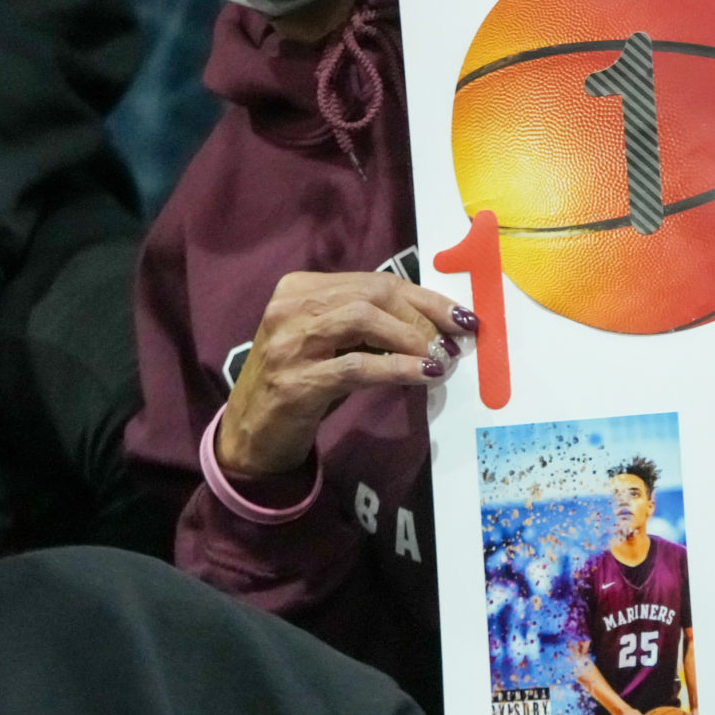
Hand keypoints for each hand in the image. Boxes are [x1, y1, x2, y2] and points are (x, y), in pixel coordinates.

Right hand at [216, 270, 476, 478]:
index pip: (375, 281)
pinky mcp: (293, 382)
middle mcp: (290, 307)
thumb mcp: (332, 342)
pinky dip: (395, 368)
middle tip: (452, 343)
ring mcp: (288, 343)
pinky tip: (422, 375)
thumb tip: (437, 324)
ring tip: (439, 358)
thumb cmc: (302, 381)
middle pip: (372, 295)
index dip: (425, 298)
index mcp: (300, 287)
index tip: (462, 316)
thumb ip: (371, 324)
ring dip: (411, 339)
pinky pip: (355, 366)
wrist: (252, 433)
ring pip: (363, 320)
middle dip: (422, 317)